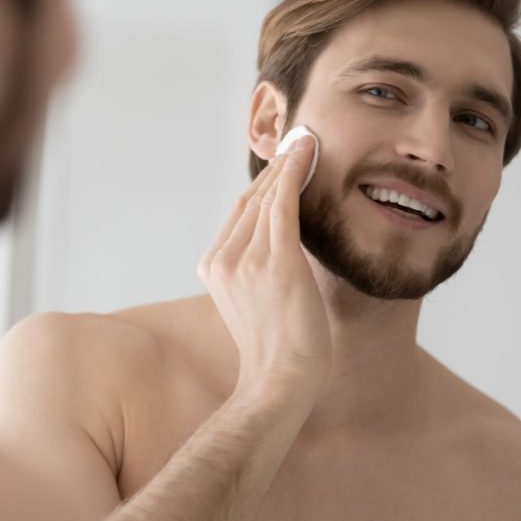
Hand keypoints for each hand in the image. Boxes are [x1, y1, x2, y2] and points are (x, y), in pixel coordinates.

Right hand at [198, 136, 331, 406]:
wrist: (279, 380)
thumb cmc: (277, 350)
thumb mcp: (254, 302)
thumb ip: (257, 270)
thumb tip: (280, 248)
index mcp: (213, 267)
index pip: (238, 214)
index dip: (261, 186)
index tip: (281, 165)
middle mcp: (222, 258)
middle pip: (249, 200)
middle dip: (274, 169)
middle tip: (297, 140)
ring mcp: (245, 259)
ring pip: (266, 198)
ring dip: (287, 164)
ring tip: (306, 140)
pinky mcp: (274, 261)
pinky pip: (283, 204)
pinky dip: (294, 173)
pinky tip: (306, 152)